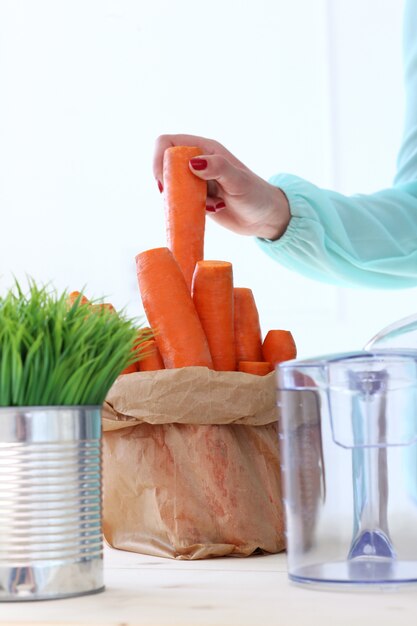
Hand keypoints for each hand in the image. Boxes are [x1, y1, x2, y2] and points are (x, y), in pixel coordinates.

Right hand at [153, 134, 289, 239]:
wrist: (265, 218)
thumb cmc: (256, 195)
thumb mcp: (238, 181)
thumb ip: (218, 168)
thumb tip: (193, 162)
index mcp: (205, 149)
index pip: (168, 143)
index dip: (159, 158)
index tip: (163, 180)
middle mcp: (198, 162)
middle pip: (164, 164)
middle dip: (168, 183)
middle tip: (184, 197)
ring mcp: (196, 181)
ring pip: (171, 185)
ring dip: (181, 198)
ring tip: (209, 204)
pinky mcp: (197, 199)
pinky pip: (180, 202)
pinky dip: (188, 209)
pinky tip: (212, 210)